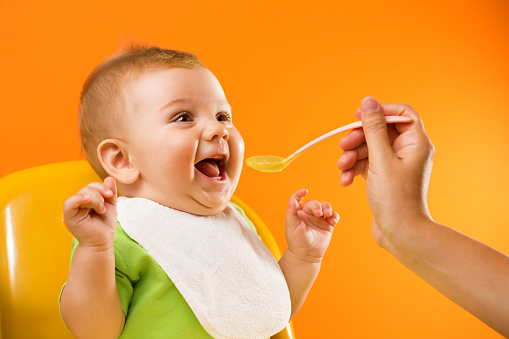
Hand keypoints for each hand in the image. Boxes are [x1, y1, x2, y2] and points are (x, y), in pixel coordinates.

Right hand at [63, 177, 117, 249]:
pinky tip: (87, 200)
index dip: (101, 187)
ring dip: (95, 199)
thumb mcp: (110, 205)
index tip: (110, 195)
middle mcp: (79, 202)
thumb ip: (110, 192)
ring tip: (100, 210)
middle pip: (87, 188)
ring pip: (82, 193)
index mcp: (87, 199)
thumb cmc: (105, 225)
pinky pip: (70, 203)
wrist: (103, 241)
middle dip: (99, 194)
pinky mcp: (69, 216)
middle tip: (104, 207)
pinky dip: (79, 199)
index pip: (92, 185)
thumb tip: (109, 178)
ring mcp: (73, 209)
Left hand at [284, 189, 338, 262]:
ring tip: (327, 214)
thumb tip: (293, 201)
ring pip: (325, 206)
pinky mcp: (327, 224)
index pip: (297, 199)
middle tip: (318, 213)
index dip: (299, 193)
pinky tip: (332, 220)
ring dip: (327, 208)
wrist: (306, 255)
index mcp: (298, 212)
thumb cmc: (296, 242)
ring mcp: (319, 218)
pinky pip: (333, 216)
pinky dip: (334, 216)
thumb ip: (291, 213)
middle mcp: (308, 213)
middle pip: (314, 203)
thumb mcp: (291, 227)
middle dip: (317, 206)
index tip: (304, 191)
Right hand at [337, 96, 433, 248]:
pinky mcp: (384, 177)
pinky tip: (346, 181)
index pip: (400, 113)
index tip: (358, 116)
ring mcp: (395, 164)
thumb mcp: (380, 160)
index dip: (379, 111)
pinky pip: (366, 164)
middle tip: (342, 146)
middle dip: (358, 138)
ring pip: (369, 148)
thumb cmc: (396, 199)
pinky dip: (354, 169)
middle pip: (379, 131)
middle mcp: (407, 151)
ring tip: (342, 169)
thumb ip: (373, 129)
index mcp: (415, 143)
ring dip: (352, 156)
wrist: (401, 233)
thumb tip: (368, 102)